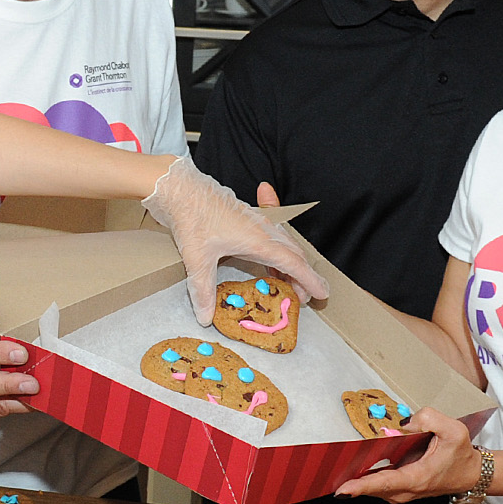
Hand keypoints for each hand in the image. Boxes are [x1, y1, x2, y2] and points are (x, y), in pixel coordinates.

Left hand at [142, 156, 329, 323]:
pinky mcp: (244, 216)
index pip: (293, 264)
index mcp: (259, 240)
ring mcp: (254, 221)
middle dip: (303, 276)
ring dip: (289, 263)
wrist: (179, 187)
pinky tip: (266, 259)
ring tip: (288, 283)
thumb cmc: (192, 217)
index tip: (323, 294)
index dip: (310, 280)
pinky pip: (270, 235)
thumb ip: (203, 290)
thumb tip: (205, 316)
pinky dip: (275, 251)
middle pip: (293, 254)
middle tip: (305, 296)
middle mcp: (262, 229)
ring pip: (282, 244)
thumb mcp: (197, 259)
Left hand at [335, 407, 484, 502]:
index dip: (361, 487)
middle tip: (329, 469)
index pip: (385, 483)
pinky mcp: (399, 490)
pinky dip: (365, 477)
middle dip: (350, 480)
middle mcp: (407, 490)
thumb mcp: (454, 430)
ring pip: (372, 487)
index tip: (341, 490)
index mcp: (418, 478)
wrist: (470, 473)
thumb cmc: (462, 454)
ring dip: (356, 478)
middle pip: (372, 487)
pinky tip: (355, 464)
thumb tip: (404, 423)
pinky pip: (377, 484)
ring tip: (338, 464)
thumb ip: (429, 419)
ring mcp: (402, 493)